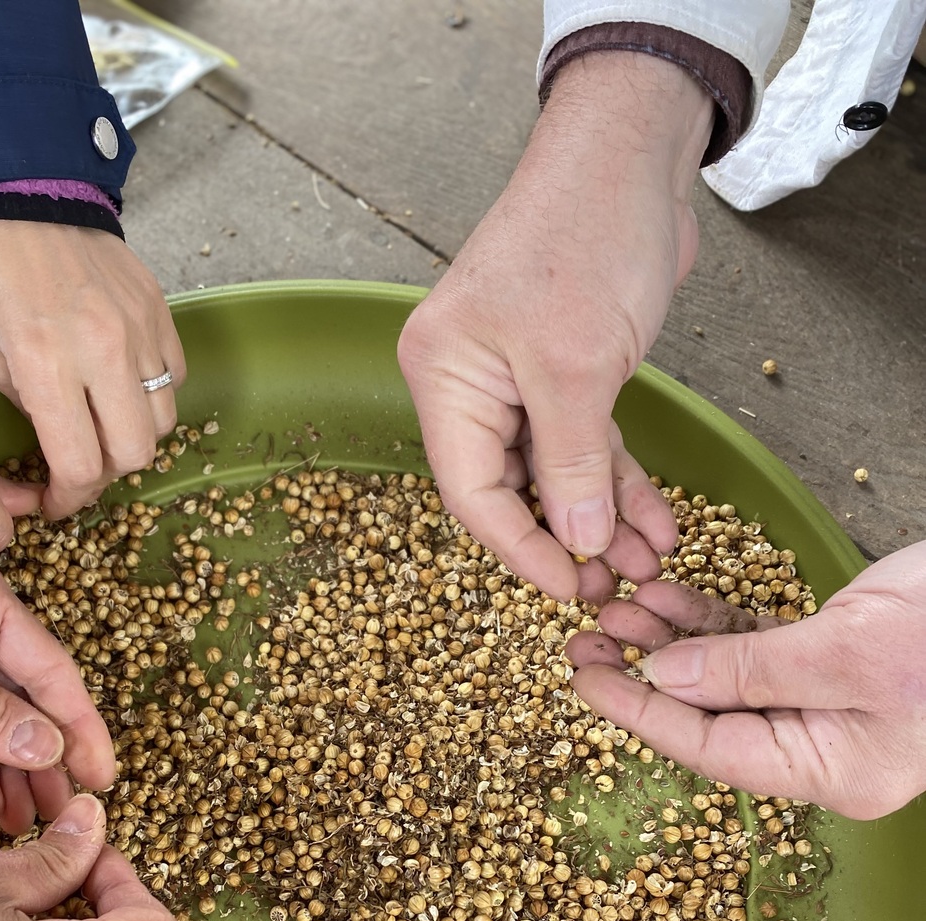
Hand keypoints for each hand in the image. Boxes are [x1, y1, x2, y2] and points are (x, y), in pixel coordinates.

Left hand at [0, 223, 185, 519]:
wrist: (19, 195)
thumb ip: (33, 411)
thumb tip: (64, 451)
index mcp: (46, 363)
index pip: (80, 464)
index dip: (70, 498)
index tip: (58, 503)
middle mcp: (102, 350)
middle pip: (134, 454)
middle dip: (106, 474)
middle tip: (82, 467)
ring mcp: (139, 329)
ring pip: (162, 421)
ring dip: (133, 435)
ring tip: (104, 423)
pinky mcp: (160, 311)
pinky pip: (174, 376)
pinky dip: (152, 391)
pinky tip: (122, 380)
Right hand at [398, 50, 713, 604]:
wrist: (634, 154)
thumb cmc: (586, 233)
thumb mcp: (576, 364)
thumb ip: (572, 463)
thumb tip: (575, 543)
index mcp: (445, 378)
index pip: (472, 491)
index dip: (520, 549)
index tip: (569, 587)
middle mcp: (470, 383)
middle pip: (511, 490)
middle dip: (566, 540)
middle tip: (612, 585)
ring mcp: (517, 379)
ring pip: (555, 474)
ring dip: (602, 519)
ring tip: (646, 563)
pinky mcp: (566, 372)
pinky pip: (587, 445)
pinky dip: (620, 481)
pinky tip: (655, 520)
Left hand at [567, 541, 925, 818]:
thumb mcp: (851, 651)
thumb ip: (753, 670)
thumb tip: (666, 675)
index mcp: (831, 770)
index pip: (710, 750)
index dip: (641, 714)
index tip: (585, 682)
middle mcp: (825, 747)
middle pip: (709, 718)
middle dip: (644, 674)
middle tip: (582, 638)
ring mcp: (830, 705)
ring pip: (725, 679)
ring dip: (669, 641)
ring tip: (613, 607)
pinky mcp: (835, 659)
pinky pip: (754, 648)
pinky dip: (709, 623)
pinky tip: (665, 596)